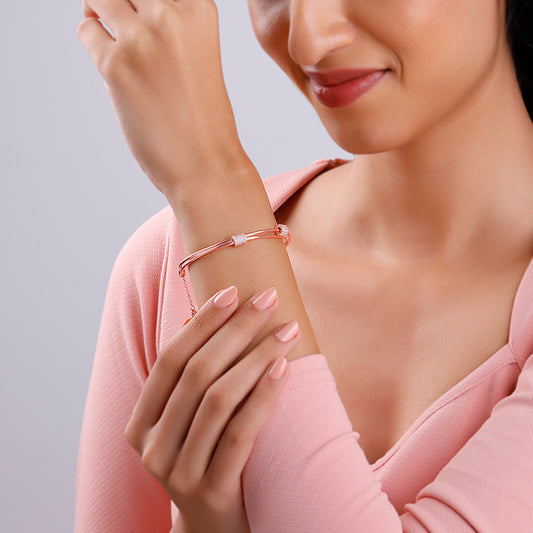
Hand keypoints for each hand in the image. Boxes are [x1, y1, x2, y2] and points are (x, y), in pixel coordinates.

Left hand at [77, 0, 248, 196]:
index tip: (142, 14)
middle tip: (122, 21)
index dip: (143, 2)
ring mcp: (140, 38)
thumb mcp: (198, 54)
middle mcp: (171, 13)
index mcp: (200, 8)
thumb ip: (167, 25)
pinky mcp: (115, 64)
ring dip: (100, 11)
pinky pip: (87, 31)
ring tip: (116, 41)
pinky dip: (94, 42)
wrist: (207, 165)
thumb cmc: (203, 118)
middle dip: (120, 0)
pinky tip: (115, 68)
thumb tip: (107, 8)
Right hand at [124, 285, 300, 532]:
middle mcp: (152, 446)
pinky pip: (240, 431)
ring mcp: (178, 472)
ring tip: (286, 329)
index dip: (201, 322)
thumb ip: (196, 381)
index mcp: (140, 423)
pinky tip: (283, 367)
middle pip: (196, 373)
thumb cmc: (209, 458)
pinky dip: (263, 394)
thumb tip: (223, 316)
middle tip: (266, 299)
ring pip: (219, 398)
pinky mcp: (212, 491)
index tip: (232, 292)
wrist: (217, 527)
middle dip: (234, 329)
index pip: (169, 359)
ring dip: (255, 355)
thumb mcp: (191, 422)